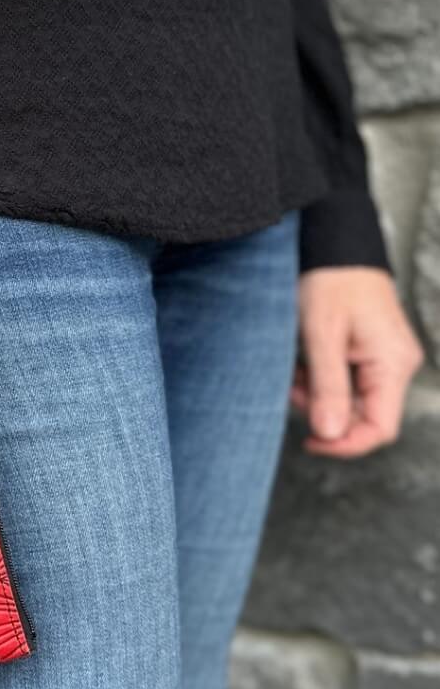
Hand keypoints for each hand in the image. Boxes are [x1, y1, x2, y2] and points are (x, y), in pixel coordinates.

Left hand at [291, 267, 423, 457]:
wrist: (334, 245)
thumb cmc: (330, 281)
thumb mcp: (321, 336)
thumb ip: (327, 387)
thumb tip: (329, 434)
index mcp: (392, 364)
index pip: (380, 428)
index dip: (345, 444)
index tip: (310, 442)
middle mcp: (395, 365)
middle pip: (363, 416)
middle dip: (323, 412)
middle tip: (292, 389)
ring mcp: (383, 359)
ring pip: (350, 401)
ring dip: (317, 396)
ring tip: (294, 371)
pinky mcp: (368, 352)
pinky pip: (346, 382)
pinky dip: (320, 381)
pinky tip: (302, 363)